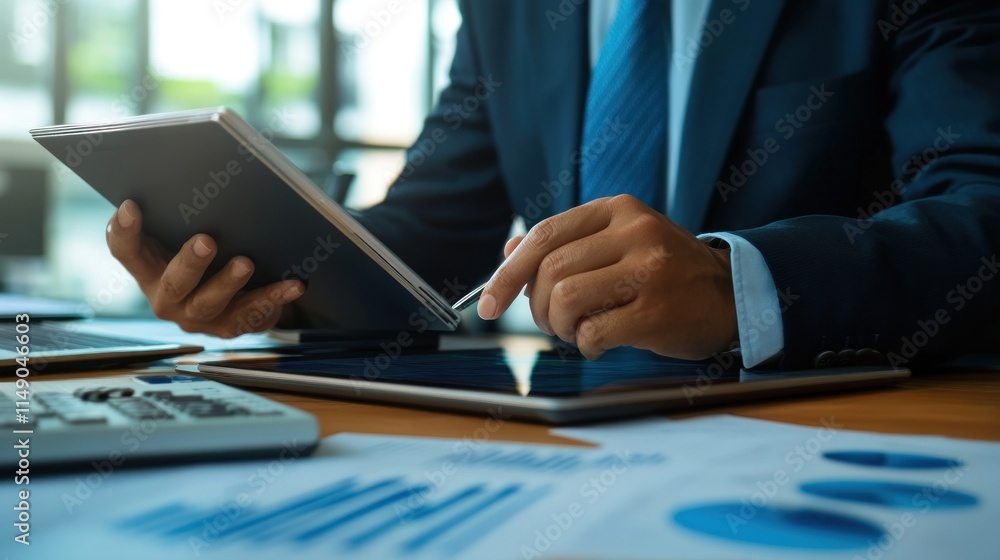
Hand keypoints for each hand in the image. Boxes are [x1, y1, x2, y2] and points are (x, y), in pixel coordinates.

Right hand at [106, 200, 304, 336]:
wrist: (236, 298)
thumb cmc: (209, 255)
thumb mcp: (186, 236)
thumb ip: (182, 217)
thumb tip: (200, 174)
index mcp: (149, 269)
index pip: (126, 251)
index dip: (124, 231)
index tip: (131, 205)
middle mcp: (168, 298)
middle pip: (173, 283)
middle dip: (189, 263)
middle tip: (206, 240)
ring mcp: (198, 316)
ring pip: (210, 303)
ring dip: (229, 283)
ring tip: (246, 263)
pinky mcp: (230, 326)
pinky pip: (252, 314)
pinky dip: (274, 297)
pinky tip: (293, 285)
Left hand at [477, 195, 737, 359]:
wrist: (732, 294)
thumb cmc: (666, 272)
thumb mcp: (620, 243)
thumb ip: (568, 244)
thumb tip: (510, 250)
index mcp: (618, 210)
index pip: (544, 235)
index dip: (507, 273)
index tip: (489, 305)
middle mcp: (634, 233)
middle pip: (551, 271)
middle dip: (537, 307)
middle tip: (551, 323)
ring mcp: (649, 271)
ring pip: (567, 299)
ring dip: (559, 327)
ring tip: (577, 332)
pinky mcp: (657, 311)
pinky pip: (594, 332)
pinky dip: (585, 345)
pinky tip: (600, 344)